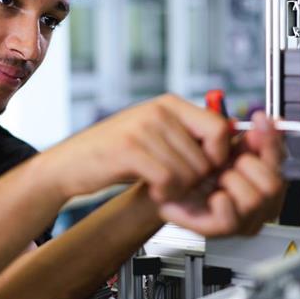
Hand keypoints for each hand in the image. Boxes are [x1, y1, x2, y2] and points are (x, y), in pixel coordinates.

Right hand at [43, 94, 231, 202]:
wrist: (71, 164)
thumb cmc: (114, 153)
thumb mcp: (154, 134)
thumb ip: (186, 135)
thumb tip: (229, 144)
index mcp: (169, 104)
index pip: (219, 127)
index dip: (218, 156)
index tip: (204, 171)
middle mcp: (158, 111)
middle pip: (206, 157)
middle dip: (196, 181)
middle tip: (177, 187)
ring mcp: (143, 128)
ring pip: (189, 171)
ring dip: (179, 190)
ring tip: (162, 188)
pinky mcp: (129, 149)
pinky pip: (168, 179)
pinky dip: (164, 194)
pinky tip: (153, 191)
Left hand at [158, 111, 285, 236]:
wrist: (171, 186)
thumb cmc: (201, 170)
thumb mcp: (227, 148)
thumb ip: (248, 137)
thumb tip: (265, 122)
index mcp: (264, 179)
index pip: (280, 161)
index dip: (272, 141)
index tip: (260, 121)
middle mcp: (260, 203)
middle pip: (274, 184)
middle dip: (252, 166)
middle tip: (235, 160)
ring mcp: (243, 219)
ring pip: (255, 200)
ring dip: (234, 181)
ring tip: (221, 177)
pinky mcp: (220, 229)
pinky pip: (231, 219)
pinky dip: (223, 202)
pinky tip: (216, 194)